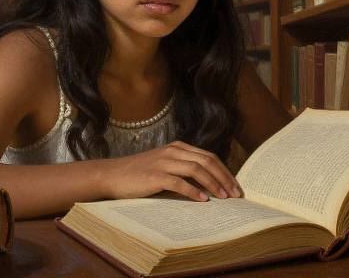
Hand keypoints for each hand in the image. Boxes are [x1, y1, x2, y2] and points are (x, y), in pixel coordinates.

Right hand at [101, 140, 241, 201]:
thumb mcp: (164, 165)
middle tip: (236, 194)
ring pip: (196, 169)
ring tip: (224, 198)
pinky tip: (203, 200)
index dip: (224, 171)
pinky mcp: (155, 175)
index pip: (208, 156)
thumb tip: (209, 187)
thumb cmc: (139, 174)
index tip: (235, 186)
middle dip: (224, 177)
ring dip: (213, 184)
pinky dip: (193, 191)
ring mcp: (164, 162)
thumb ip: (183, 170)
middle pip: (207, 161)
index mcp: (177, 147)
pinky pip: (179, 182)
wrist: (112, 175)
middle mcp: (173, 151)